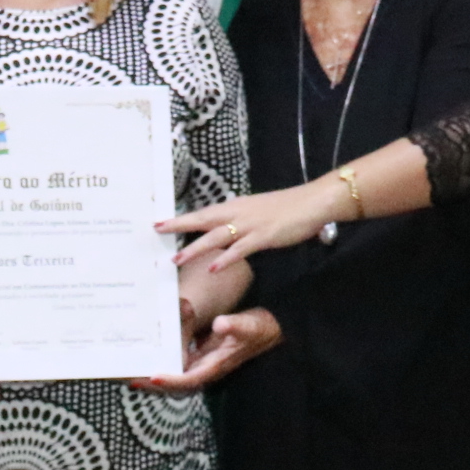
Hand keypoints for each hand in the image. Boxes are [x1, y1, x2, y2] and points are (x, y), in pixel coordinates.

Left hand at [137, 307, 282, 393]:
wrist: (265, 329)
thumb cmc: (258, 328)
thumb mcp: (249, 324)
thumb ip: (234, 325)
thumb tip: (219, 323)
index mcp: (214, 366)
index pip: (189, 379)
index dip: (171, 380)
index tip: (153, 377)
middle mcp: (204, 369)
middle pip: (173, 381)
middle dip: (150, 382)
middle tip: (126, 376)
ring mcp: (200, 364)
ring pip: (170, 373)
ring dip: (149, 373)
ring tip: (125, 369)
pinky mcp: (197, 356)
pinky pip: (173, 362)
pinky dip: (158, 360)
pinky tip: (143, 353)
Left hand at [162, 181, 347, 273]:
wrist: (312, 202)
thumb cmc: (287, 208)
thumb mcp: (257, 212)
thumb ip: (239, 222)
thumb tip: (224, 231)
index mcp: (235, 206)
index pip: (203, 213)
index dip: (181, 218)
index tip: (160, 222)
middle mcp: (238, 212)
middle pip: (203, 219)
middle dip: (179, 226)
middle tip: (157, 231)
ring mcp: (250, 224)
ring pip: (216, 236)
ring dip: (195, 248)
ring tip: (177, 259)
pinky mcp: (263, 236)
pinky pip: (240, 249)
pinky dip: (226, 258)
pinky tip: (213, 267)